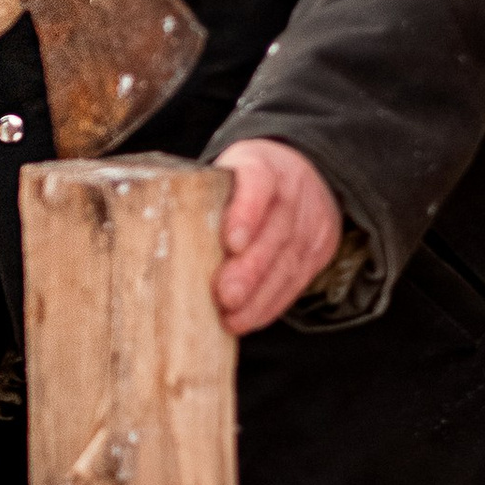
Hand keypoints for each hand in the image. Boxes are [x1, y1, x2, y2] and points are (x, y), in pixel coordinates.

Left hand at [213, 138, 343, 335]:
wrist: (302, 173)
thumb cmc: (243, 182)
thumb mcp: (226, 174)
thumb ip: (205, 200)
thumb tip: (166, 245)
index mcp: (263, 165)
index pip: (258, 182)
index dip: (247, 212)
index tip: (232, 243)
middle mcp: (293, 191)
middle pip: (275, 232)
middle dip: (250, 269)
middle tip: (226, 295)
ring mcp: (311, 222)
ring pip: (288, 263)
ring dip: (259, 296)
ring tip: (233, 317)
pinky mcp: (318, 249)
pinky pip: (297, 280)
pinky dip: (271, 304)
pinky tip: (249, 319)